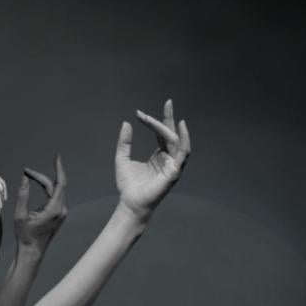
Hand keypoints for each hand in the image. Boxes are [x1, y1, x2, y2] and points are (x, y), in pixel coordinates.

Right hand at [15, 155, 67, 251]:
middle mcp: (61, 210)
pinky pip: (55, 198)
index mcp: (54, 209)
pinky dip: (48, 190)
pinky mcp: (59, 215)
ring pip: (56, 191)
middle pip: (56, 186)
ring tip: (31, 176)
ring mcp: (62, 213)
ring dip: (45, 183)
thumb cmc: (25, 235)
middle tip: (27, 172)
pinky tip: (40, 186)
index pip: (59, 183)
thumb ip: (22, 196)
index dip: (59, 169)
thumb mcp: (20, 215)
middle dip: (42, 177)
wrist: (32, 251)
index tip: (57, 157)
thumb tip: (24, 179)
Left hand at [115, 99, 190, 217]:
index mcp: (159, 155)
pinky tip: (180, 127)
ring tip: (167, 111)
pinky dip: (184, 139)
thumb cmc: (128, 186)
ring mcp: (173, 164)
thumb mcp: (122, 159)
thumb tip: (126, 123)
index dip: (155, 121)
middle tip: (168, 102)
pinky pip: (183, 152)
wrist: (129, 203)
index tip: (140, 113)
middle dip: (170, 117)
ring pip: (176, 140)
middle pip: (171, 133)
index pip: (162, 133)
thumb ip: (124, 143)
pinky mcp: (174, 171)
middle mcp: (168, 158)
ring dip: (170, 126)